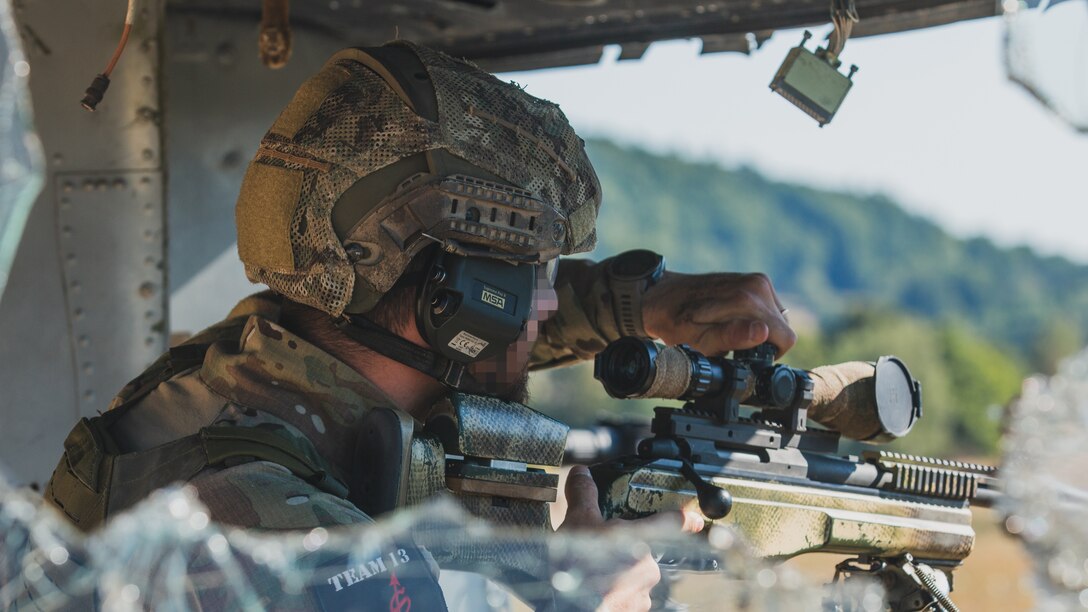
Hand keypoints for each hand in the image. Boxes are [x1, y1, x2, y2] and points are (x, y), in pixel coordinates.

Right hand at [558, 466, 704, 611]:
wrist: (570, 605)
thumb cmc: (576, 566)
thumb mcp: (576, 522)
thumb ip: (584, 495)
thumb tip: (582, 473)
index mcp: (639, 538)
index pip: (671, 523)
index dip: (685, 520)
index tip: (696, 520)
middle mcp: (648, 567)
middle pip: (643, 554)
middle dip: (625, 554)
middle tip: (601, 554)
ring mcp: (642, 594)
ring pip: (635, 580)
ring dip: (619, 577)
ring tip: (593, 576)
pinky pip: (629, 600)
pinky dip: (615, 596)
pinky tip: (595, 593)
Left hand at [641, 271, 795, 357]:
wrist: (662, 299)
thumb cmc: (678, 324)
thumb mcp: (701, 341)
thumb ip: (732, 337)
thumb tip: (762, 332)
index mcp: (749, 300)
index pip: (785, 338)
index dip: (769, 355)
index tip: (745, 355)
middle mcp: (757, 285)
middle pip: (782, 327)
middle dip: (762, 341)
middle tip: (731, 344)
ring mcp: (756, 280)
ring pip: (776, 318)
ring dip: (758, 329)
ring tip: (727, 330)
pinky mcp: (753, 280)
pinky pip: (767, 308)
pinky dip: (753, 318)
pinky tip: (730, 320)